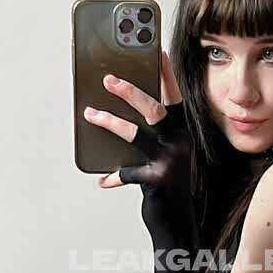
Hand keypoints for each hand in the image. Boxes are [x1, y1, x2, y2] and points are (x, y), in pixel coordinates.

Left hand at [84, 50, 182, 188]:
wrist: (177, 221)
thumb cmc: (167, 183)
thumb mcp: (165, 153)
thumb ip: (152, 134)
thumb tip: (122, 111)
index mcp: (182, 132)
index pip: (175, 97)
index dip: (167, 75)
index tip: (159, 52)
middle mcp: (179, 143)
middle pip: (154, 109)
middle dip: (130, 91)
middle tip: (108, 79)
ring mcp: (169, 161)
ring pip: (136, 133)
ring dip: (110, 121)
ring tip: (90, 113)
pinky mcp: (156, 180)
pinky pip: (128, 172)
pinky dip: (113, 176)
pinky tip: (102, 179)